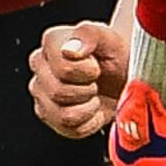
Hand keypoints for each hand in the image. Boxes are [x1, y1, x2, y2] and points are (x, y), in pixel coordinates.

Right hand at [27, 20, 127, 141]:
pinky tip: (93, 108)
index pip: (63, 69)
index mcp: (52, 42)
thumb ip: (89, 35)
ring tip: (94, 94)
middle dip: (88, 91)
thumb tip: (70, 50)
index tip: (97, 66)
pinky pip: (69, 130)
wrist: (125, 73)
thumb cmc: (116, 55)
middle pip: (59, 93)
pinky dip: (89, 122)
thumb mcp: (110, 38)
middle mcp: (40, 65)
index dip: (88, 72)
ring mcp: (41, 92)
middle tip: (96, 81)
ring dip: (88, 108)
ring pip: (62, 115)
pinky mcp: (48, 115)